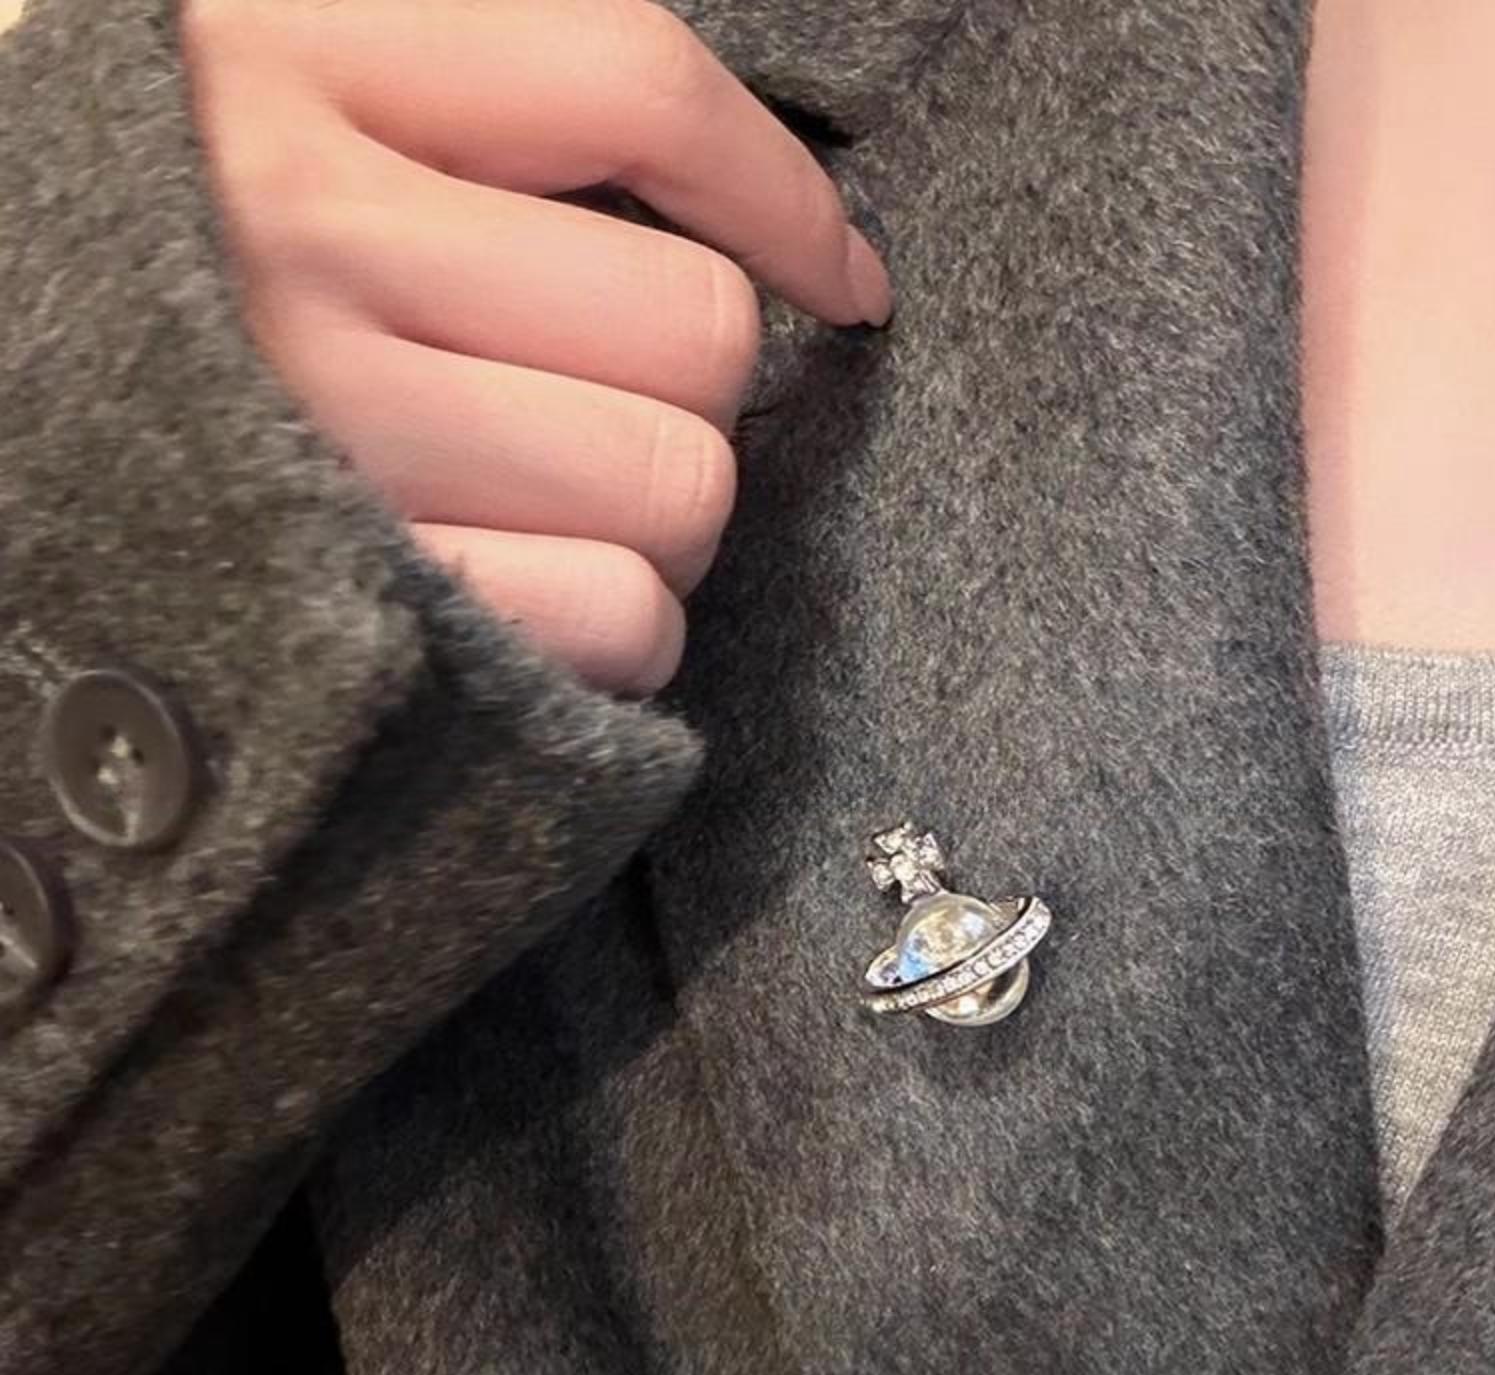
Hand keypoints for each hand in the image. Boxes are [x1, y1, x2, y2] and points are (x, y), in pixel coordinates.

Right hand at [182, 0, 892, 693]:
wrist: (40, 428)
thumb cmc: (217, 277)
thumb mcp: (326, 117)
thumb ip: (511, 117)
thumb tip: (813, 247)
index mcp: (295, 55)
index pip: (636, 88)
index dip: (784, 195)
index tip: (843, 275)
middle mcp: (294, 236)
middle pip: (696, 324)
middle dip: (687, 386)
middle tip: (597, 404)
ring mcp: (324, 434)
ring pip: (676, 483)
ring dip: (659, 514)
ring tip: (555, 500)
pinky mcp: (364, 602)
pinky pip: (619, 616)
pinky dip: (623, 625)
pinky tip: (545, 594)